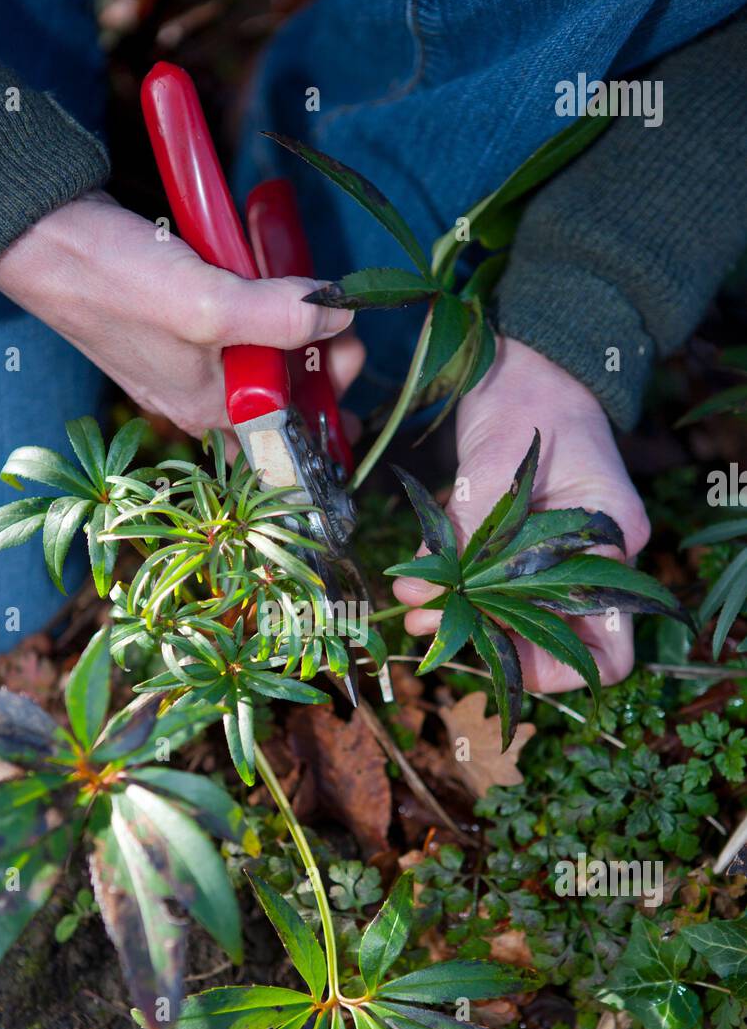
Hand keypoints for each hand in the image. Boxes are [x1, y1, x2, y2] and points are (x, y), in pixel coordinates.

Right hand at [0, 191, 360, 434]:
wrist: (41, 236)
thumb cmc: (114, 280)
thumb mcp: (208, 304)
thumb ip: (278, 317)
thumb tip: (338, 315)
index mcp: (210, 410)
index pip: (290, 434)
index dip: (329, 403)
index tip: (350, 354)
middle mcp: (200, 395)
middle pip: (281, 393)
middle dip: (318, 360)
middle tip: (339, 318)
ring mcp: (187, 358)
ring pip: (260, 357)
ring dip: (291, 331)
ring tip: (313, 296)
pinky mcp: (176, 321)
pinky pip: (234, 327)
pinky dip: (258, 308)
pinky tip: (272, 281)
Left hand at [393, 337, 650, 691]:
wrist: (524, 361)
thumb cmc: (529, 398)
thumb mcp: (494, 468)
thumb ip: (459, 538)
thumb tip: (416, 599)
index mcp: (611, 542)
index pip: (607, 650)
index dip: (551, 668)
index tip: (492, 654)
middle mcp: (592, 561)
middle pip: (555, 642)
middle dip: (494, 645)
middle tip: (433, 626)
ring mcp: (556, 557)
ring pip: (518, 621)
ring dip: (468, 623)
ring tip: (417, 610)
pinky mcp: (519, 548)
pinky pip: (493, 591)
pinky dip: (457, 594)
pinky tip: (420, 586)